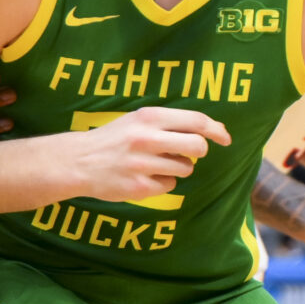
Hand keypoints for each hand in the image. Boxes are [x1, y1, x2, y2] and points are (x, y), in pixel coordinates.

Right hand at [65, 105, 230, 201]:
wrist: (78, 161)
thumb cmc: (113, 139)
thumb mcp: (137, 120)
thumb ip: (168, 122)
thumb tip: (207, 130)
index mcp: (149, 117)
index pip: (196, 120)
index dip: (216, 130)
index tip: (226, 138)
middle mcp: (147, 138)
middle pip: (197, 147)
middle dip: (198, 152)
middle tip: (186, 154)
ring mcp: (143, 164)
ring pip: (185, 168)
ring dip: (178, 168)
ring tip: (157, 164)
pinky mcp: (139, 187)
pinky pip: (169, 186)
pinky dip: (163, 183)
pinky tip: (145, 177)